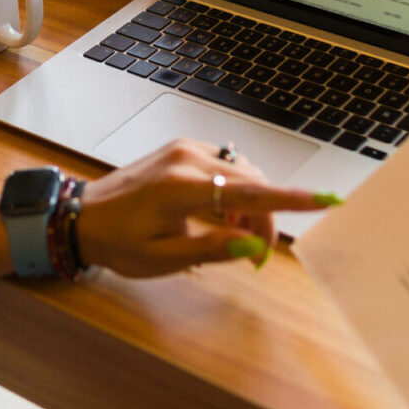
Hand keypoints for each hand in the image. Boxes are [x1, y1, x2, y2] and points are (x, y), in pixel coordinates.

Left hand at [76, 139, 327, 276]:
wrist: (81, 217)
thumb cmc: (118, 243)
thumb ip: (212, 250)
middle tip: (256, 258)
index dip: (292, 200)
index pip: (249, 193)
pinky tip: (220, 216)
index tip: (327, 199)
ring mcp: (183, 150)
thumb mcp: (163, 259)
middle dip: (265, 218)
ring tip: (232, 236)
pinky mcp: (181, 149)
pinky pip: (224, 166)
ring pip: (241, 174)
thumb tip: (253, 244)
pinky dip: (233, 191)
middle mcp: (185, 160)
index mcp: (180, 189)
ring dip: (249, 205)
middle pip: (252, 184)